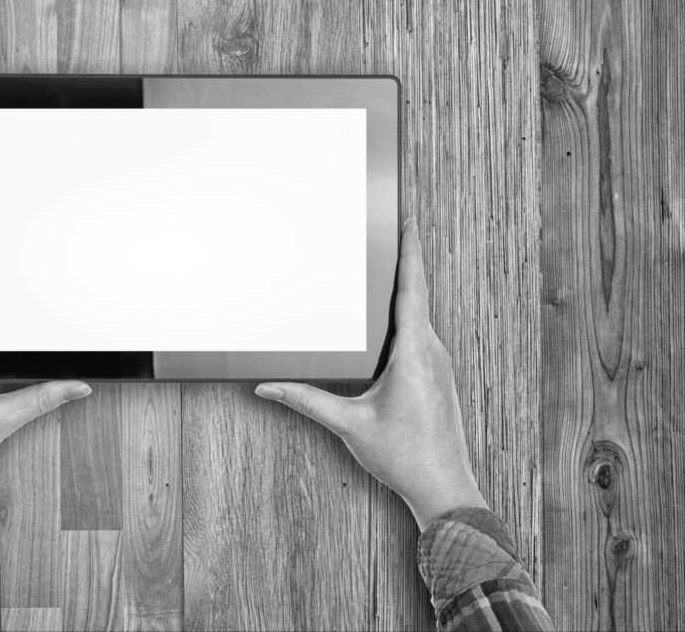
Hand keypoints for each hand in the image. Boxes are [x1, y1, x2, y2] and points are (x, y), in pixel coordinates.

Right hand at [255, 220, 486, 529]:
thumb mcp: (349, 424)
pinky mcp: (439, 377)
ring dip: (407, 292)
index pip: (412, 290)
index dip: (410, 253)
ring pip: (421, 316)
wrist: (444, 489)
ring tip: (389, 268)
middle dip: (405, 262)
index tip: (409, 223)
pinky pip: (423, 336)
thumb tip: (268, 388)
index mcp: (415, 355)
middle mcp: (433, 353)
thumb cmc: (405, 457)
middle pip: (418, 296)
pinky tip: (392, 322)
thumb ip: (306, 400)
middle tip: (393, 231)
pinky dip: (408, 318)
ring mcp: (440, 365)